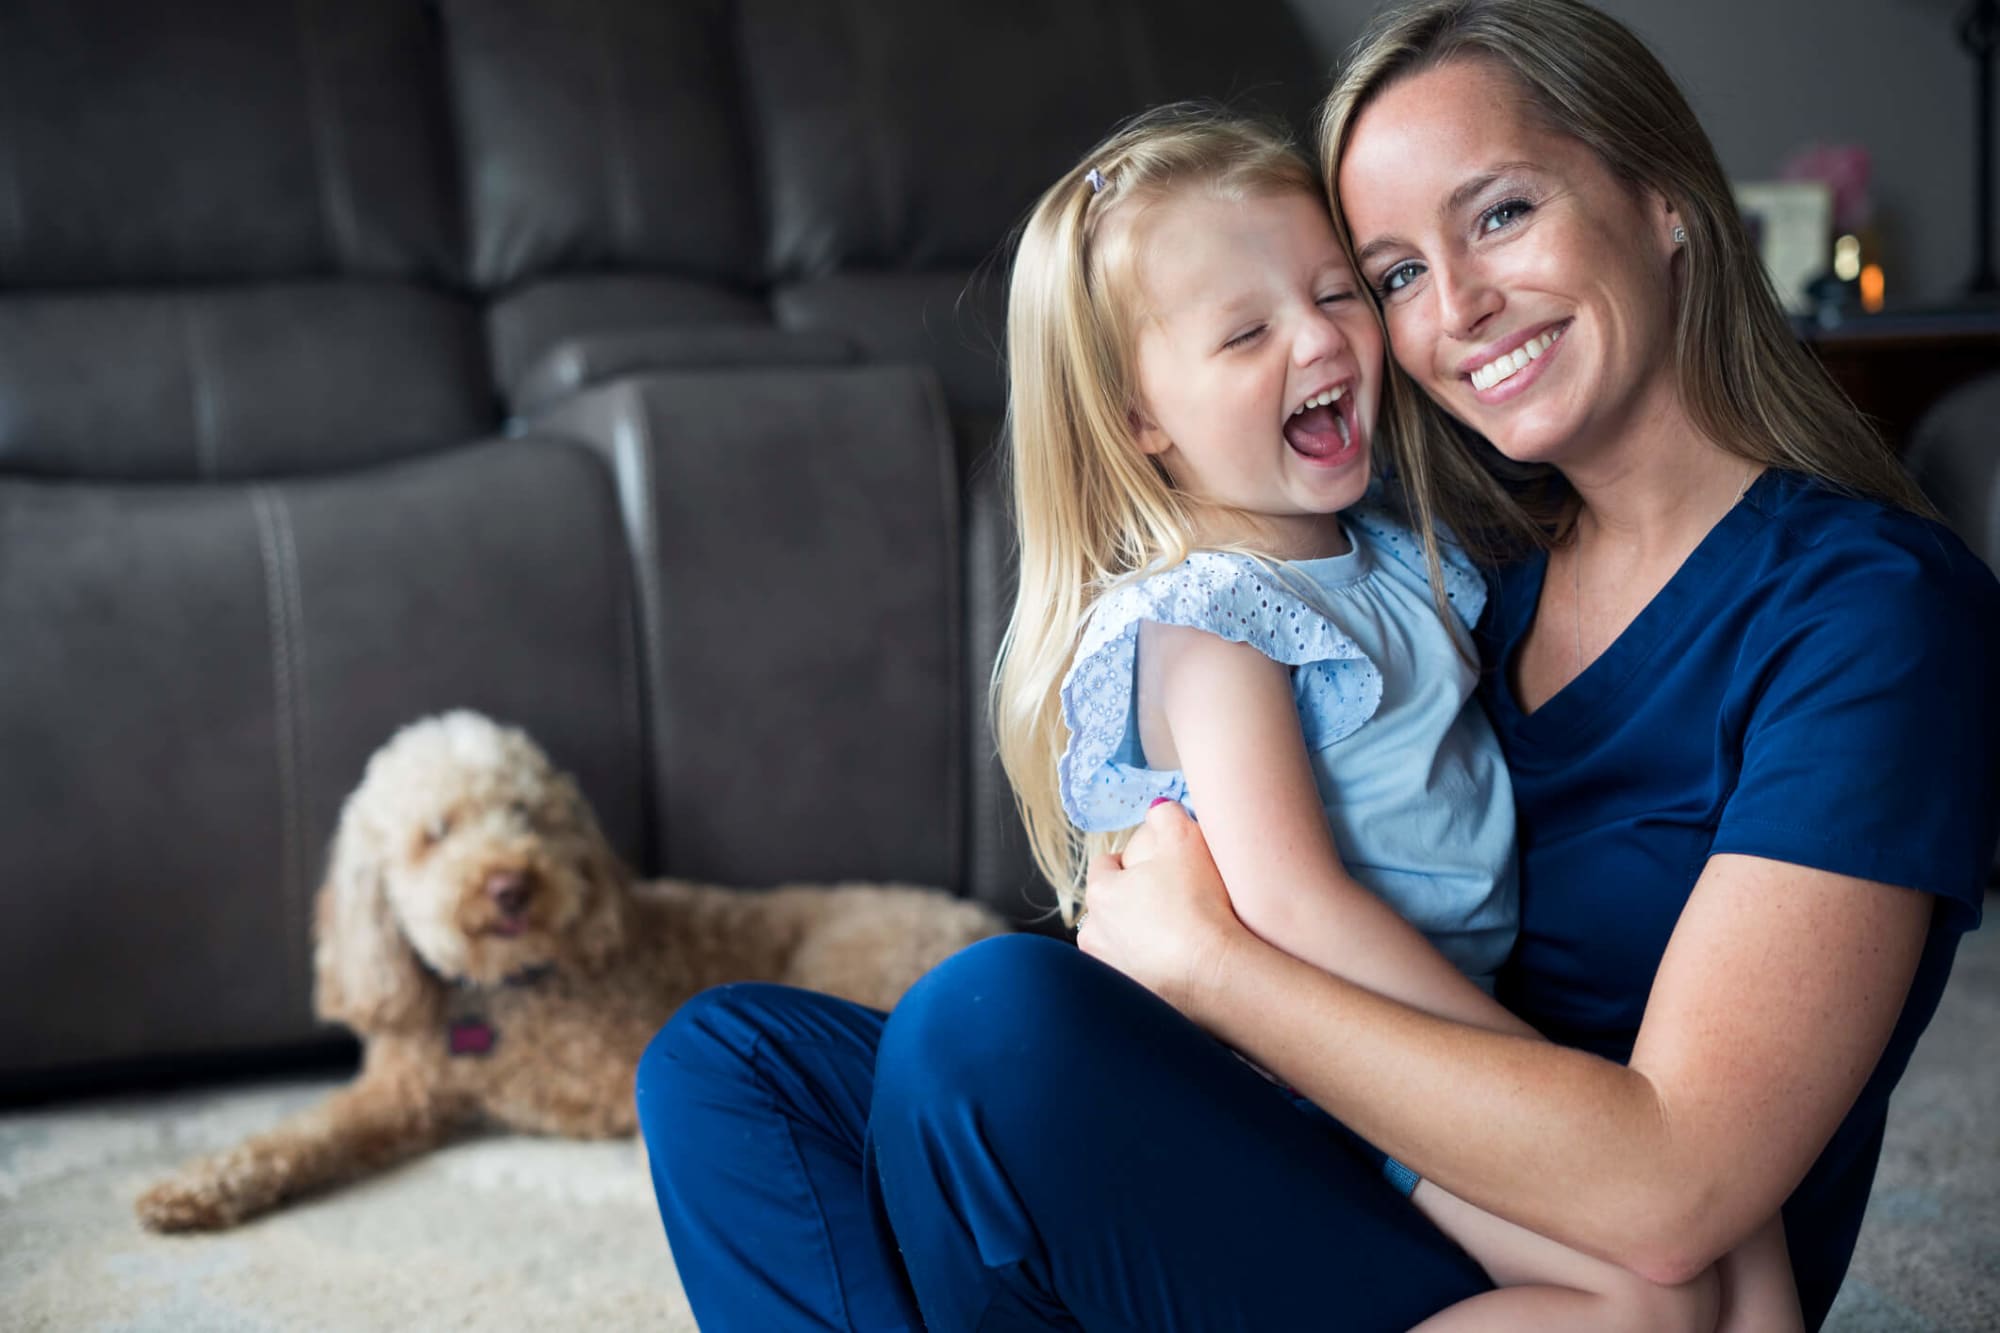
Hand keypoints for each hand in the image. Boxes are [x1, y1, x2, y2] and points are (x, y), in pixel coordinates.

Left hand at [1077, 799, 1247, 1012]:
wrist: (1217, 976)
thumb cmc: (1199, 906)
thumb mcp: (1186, 841)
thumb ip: (1167, 816)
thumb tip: (1158, 811)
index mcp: (1102, 894)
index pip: (1106, 867)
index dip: (1131, 864)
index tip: (1156, 869)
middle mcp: (1094, 936)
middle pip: (1109, 910)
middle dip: (1132, 904)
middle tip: (1170, 903)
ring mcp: (1110, 972)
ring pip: (1118, 946)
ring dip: (1137, 941)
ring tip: (1175, 939)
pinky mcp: (1131, 1002)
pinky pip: (1136, 978)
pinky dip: (1150, 971)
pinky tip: (1178, 968)